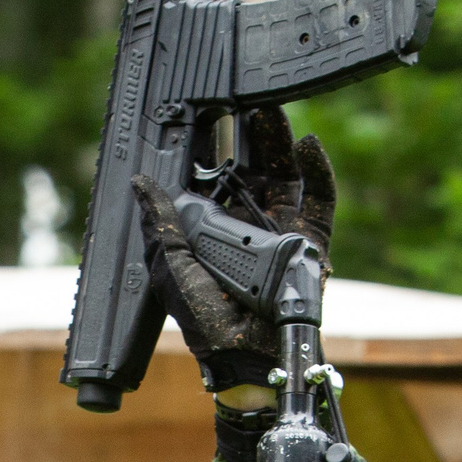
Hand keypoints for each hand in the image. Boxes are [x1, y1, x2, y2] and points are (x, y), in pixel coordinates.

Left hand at [133, 106, 336, 401]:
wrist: (247, 358)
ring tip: (270, 110)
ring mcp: (284, 235)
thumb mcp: (170, 270)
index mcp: (214, 236)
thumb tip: (140, 184)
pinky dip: (319, 171)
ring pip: (286, 178)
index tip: (207, 122)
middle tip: (242, 104)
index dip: (214, 155)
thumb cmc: (205, 324)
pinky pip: (321, 201)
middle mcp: (250, 231)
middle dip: (249, 138)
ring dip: (279, 143)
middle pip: (255, 173)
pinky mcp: (313, 244)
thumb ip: (160, 227)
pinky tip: (308, 144)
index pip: (217, 184)